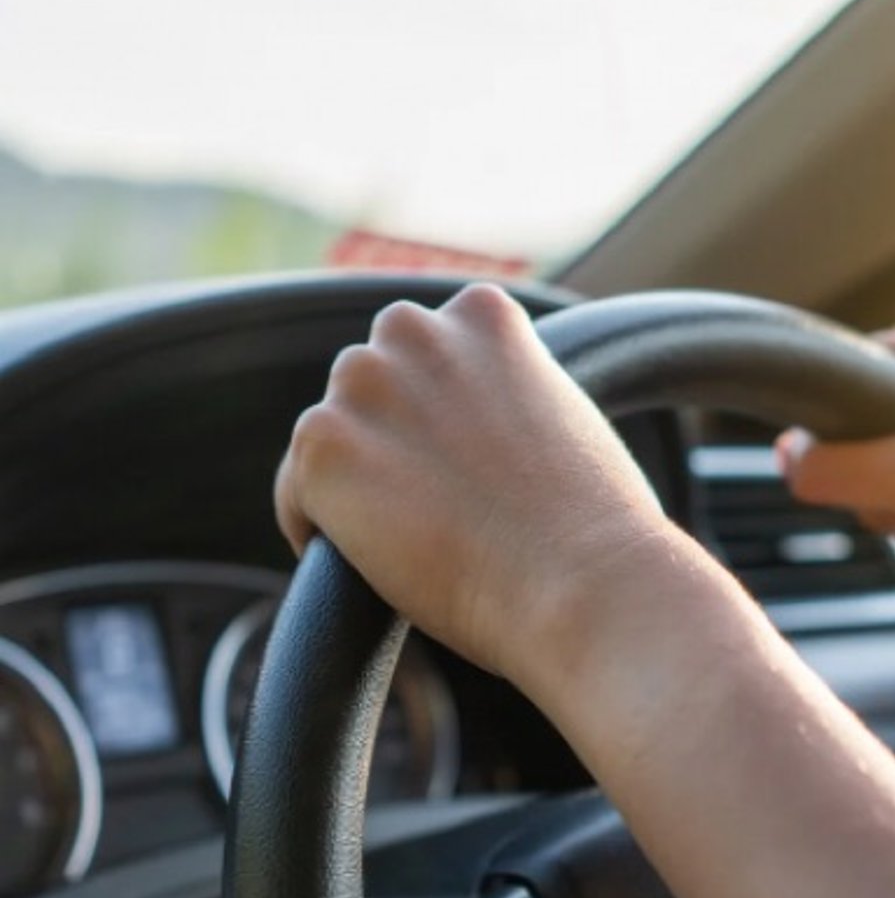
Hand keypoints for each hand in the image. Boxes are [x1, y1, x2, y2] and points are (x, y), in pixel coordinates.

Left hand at [274, 284, 671, 686]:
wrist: (585, 583)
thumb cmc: (596, 528)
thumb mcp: (564, 421)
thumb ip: (510, 398)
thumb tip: (472, 435)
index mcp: (482, 314)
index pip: (426, 354)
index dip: (440, 418)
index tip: (461, 468)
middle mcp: (415, 330)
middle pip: (370, 386)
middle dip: (391, 441)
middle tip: (437, 511)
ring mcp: (362, 385)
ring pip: (332, 440)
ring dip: (359, 486)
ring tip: (415, 544)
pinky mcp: (322, 448)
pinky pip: (297, 496)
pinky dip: (323, 534)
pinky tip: (376, 569)